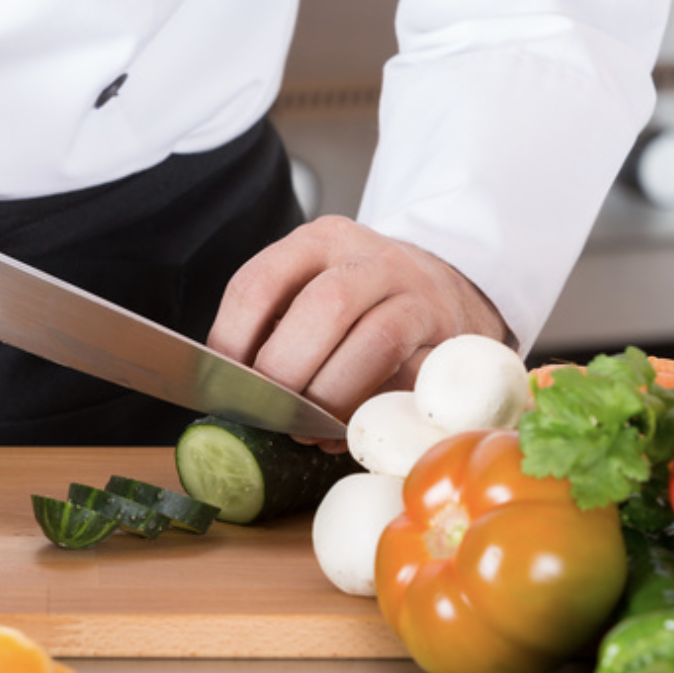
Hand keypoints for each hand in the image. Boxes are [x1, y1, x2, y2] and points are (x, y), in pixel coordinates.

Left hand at [207, 215, 510, 429]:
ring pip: (376, 340)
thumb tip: (231, 394)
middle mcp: (369, 257)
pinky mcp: (451, 334)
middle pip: (323, 307)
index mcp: (318, 241)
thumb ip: (276, 328)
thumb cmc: (360, 303)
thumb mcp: (313, 290)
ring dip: (334, 395)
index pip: (260, 283)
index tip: (222, 387)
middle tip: (270, 413)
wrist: (447, 290)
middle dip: (288, 369)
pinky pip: (415, 376)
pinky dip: (376, 409)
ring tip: (308, 431)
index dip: (233, 341)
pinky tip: (348, 431)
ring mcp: (417, 292)